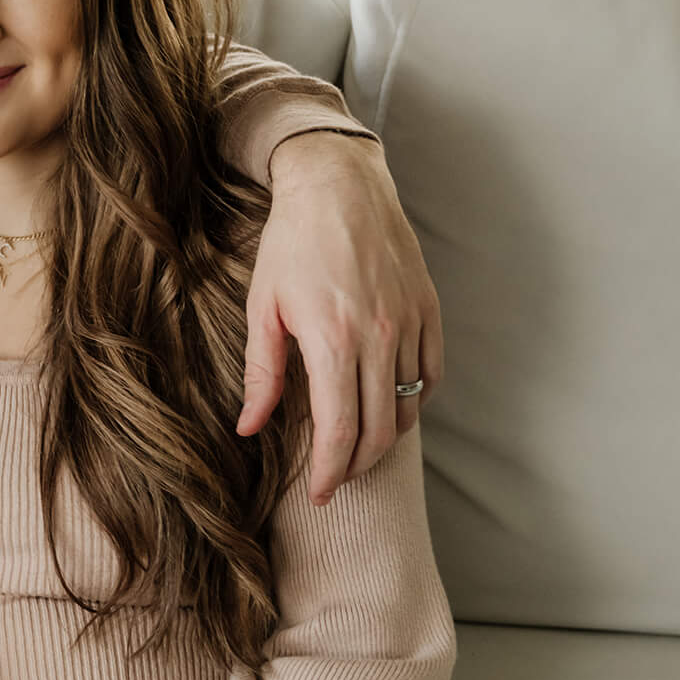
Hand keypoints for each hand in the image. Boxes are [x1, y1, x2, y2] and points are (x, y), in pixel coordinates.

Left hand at [242, 132, 443, 504]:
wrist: (340, 185)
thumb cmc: (292, 244)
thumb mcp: (263, 308)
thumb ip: (261, 374)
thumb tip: (249, 429)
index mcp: (334, 341)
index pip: (340, 432)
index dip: (329, 472)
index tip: (318, 494)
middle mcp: (380, 337)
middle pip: (380, 431)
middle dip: (356, 467)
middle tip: (334, 480)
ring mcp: (410, 323)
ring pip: (409, 407)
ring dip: (385, 439)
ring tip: (358, 449)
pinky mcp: (428, 309)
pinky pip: (430, 375)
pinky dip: (413, 401)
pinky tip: (390, 407)